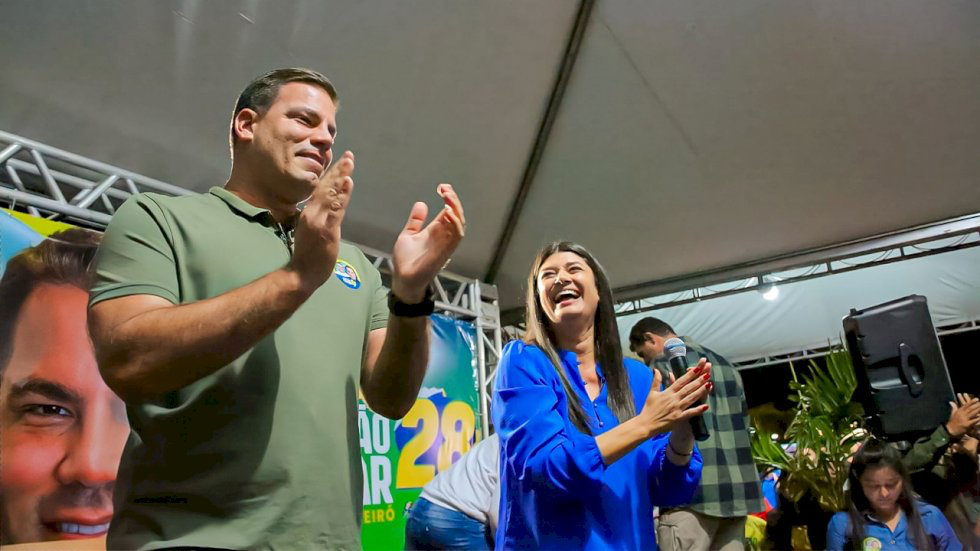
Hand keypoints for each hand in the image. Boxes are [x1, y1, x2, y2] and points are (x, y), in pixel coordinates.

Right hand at [287, 151, 354, 291]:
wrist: (302, 273)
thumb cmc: (308, 254)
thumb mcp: (310, 229)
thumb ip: (317, 216)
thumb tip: (323, 206)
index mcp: (309, 212)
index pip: (321, 188)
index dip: (331, 173)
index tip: (341, 160)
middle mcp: (312, 212)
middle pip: (326, 187)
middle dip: (338, 170)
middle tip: (349, 155)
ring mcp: (319, 220)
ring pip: (331, 194)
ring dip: (341, 176)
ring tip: (349, 162)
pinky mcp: (326, 230)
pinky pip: (336, 209)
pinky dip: (342, 195)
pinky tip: (347, 182)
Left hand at [391, 184, 465, 301]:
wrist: (403, 278)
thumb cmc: (406, 260)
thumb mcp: (409, 235)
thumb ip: (416, 221)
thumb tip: (421, 203)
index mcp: (436, 231)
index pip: (449, 212)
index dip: (449, 199)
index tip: (442, 187)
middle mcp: (443, 236)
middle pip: (456, 216)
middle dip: (454, 201)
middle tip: (445, 189)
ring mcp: (445, 244)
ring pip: (459, 225)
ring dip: (456, 210)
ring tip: (448, 198)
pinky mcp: (444, 252)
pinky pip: (455, 238)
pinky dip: (454, 225)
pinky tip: (448, 213)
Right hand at [637, 358, 710, 438]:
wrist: (646, 424)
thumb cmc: (649, 408)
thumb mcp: (652, 393)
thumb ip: (656, 381)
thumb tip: (656, 369)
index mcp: (668, 392)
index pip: (681, 381)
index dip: (690, 374)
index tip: (698, 368)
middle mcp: (674, 399)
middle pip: (688, 388)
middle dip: (699, 380)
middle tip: (708, 373)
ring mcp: (677, 408)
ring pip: (691, 398)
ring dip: (701, 391)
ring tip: (709, 385)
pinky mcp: (679, 418)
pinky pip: (690, 413)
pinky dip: (698, 410)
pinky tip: (706, 406)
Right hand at [946, 393, 979, 438]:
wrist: (950, 431)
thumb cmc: (952, 422)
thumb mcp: (952, 414)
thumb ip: (953, 408)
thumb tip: (951, 402)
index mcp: (959, 411)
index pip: (966, 405)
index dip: (972, 402)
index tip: (976, 399)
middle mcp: (962, 414)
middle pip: (970, 408)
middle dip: (977, 405)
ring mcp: (964, 419)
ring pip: (973, 413)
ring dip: (978, 410)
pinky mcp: (967, 425)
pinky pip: (974, 421)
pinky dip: (978, 419)